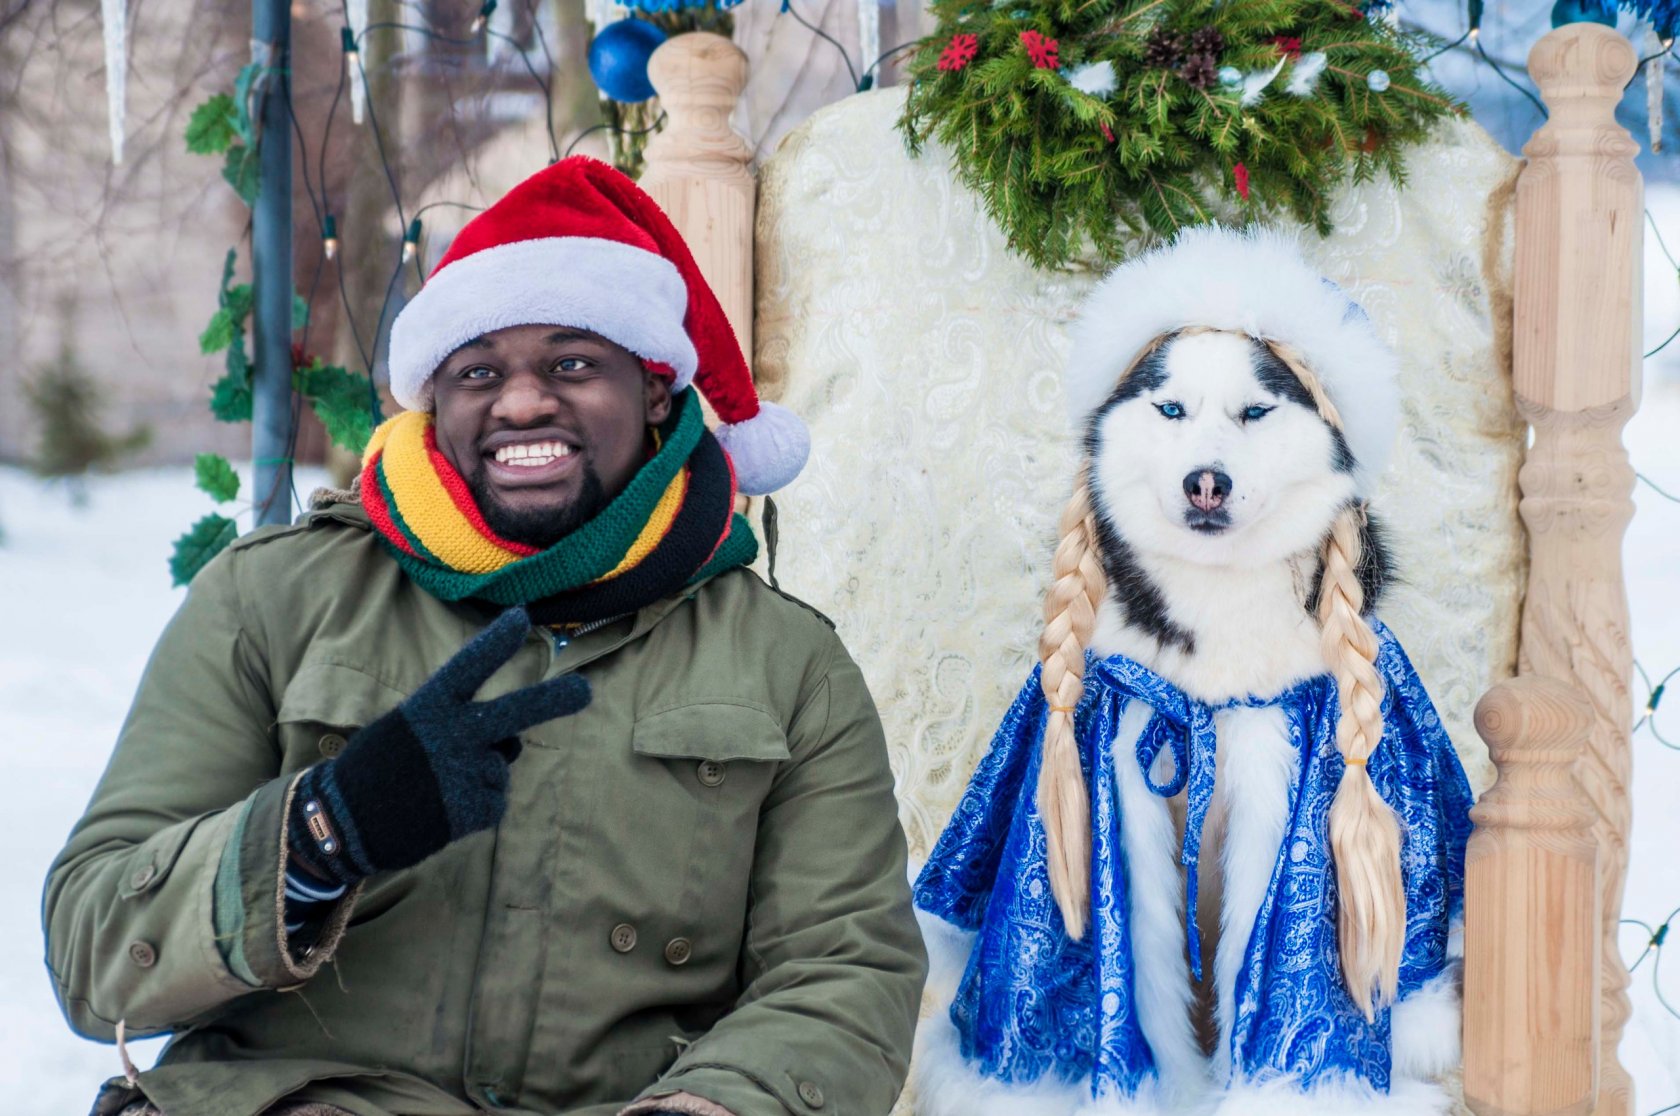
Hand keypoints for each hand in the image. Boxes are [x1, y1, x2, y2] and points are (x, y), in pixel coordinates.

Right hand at [287, 606, 589, 885]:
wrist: (341, 822)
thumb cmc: (380, 767)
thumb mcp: (408, 728)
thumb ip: (458, 725)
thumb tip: (511, 742)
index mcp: (428, 707)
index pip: (468, 666)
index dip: (496, 642)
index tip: (521, 618)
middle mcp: (449, 734)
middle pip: (515, 712)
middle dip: (555, 700)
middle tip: (585, 691)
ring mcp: (460, 773)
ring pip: (500, 765)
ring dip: (482, 774)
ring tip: (439, 785)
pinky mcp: (468, 810)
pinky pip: (494, 800)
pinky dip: (477, 807)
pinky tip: (444, 809)